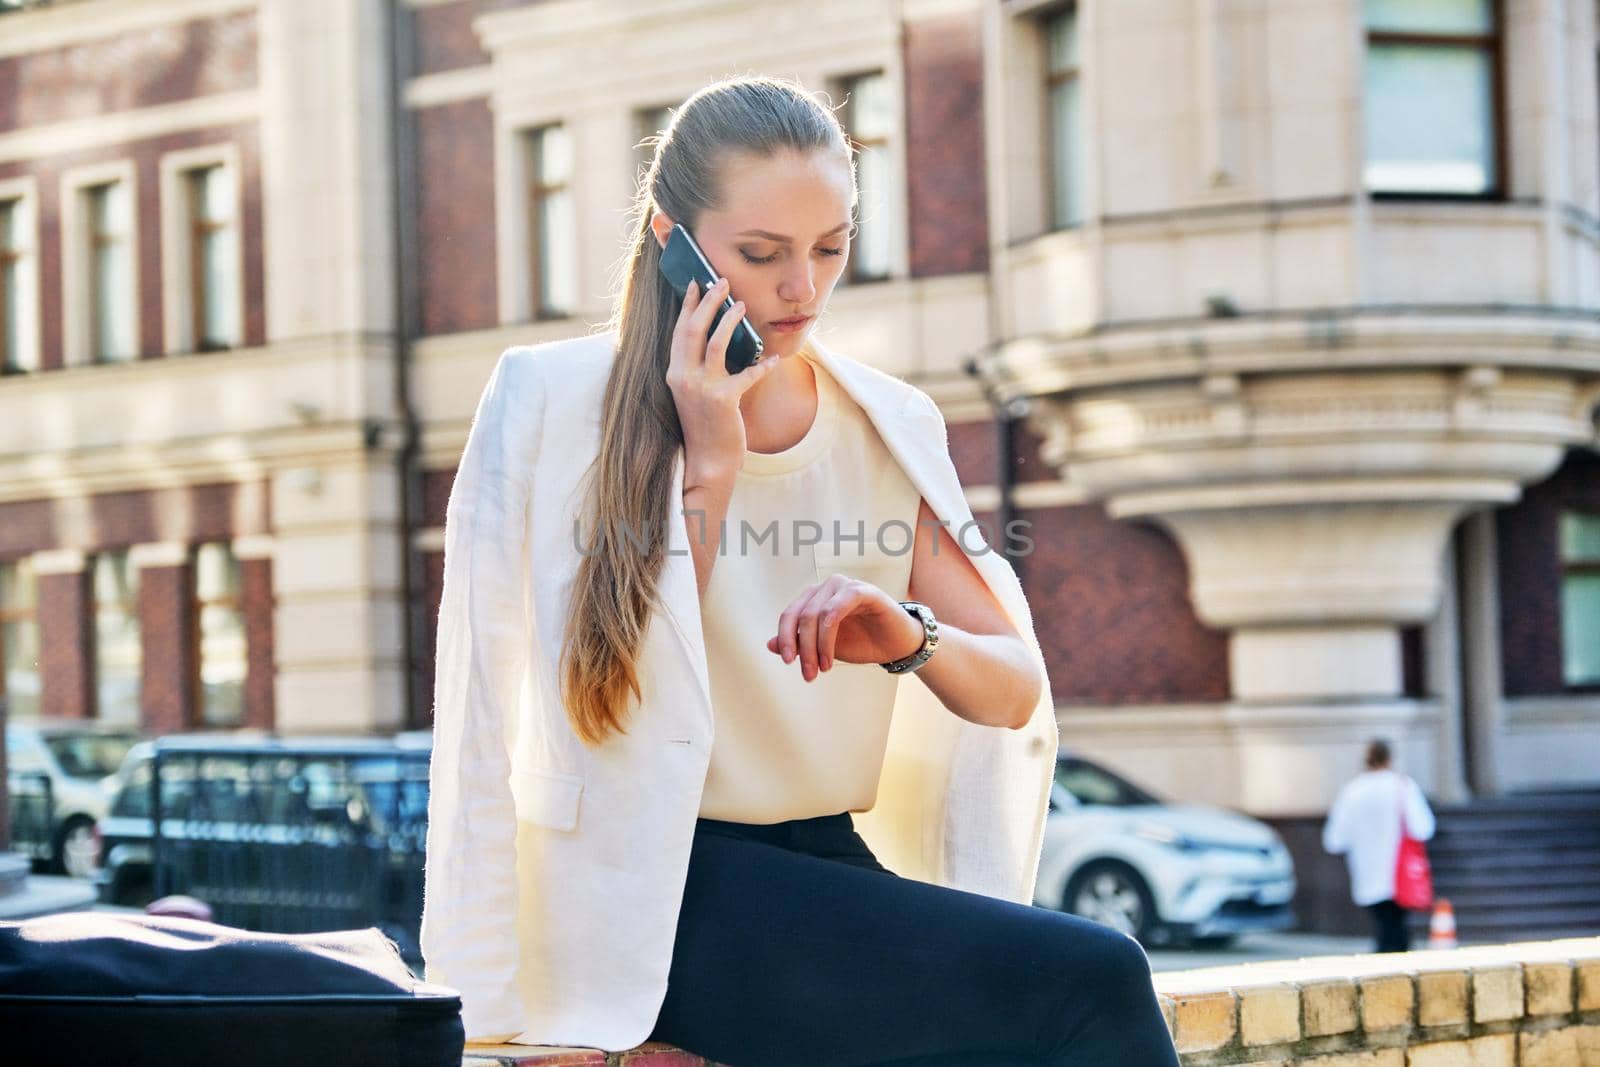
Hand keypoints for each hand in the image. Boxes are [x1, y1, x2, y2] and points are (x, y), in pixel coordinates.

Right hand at [666, 278, 780, 486]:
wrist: (708, 461)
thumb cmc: (705, 427)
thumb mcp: (694, 393)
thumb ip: (699, 368)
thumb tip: (720, 338)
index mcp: (674, 373)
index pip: (679, 332)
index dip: (687, 306)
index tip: (695, 284)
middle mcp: (682, 377)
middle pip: (693, 329)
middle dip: (708, 301)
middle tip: (721, 282)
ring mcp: (701, 388)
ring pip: (715, 342)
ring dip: (729, 320)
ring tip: (742, 304)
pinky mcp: (723, 400)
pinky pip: (747, 374)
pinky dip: (762, 365)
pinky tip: (772, 360)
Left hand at [766, 575, 924, 681]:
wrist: (896, 644)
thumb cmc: (861, 642)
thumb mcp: (824, 648)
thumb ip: (800, 644)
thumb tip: (769, 645)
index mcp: (814, 598)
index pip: (790, 615)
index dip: (785, 638)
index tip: (788, 662)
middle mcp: (826, 587)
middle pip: (802, 617)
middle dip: (802, 649)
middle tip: (808, 674)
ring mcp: (844, 586)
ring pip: (817, 614)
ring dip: (816, 646)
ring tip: (823, 669)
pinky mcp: (863, 591)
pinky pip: (837, 607)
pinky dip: (829, 634)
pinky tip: (831, 657)